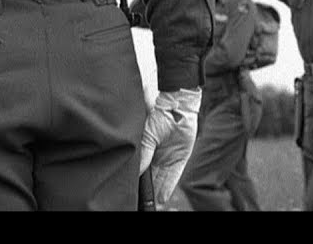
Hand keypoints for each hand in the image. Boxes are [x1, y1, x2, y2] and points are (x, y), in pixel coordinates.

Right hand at [139, 88, 201, 205]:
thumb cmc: (159, 115)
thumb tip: (138, 172)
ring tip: (151, 205)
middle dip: (146, 190)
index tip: (131, 192)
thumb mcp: (147, 135)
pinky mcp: (180, 158)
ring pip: (161, 180)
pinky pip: (173, 176)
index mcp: (145, 149)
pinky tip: (162, 198)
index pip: (140, 170)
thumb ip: (144, 153)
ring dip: (157, 192)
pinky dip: (168, 187)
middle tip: (141, 202)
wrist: (178, 106)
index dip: (137, 182)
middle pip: (150, 178)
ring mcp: (168, 157)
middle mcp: (156, 155)